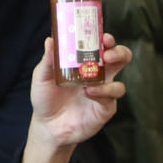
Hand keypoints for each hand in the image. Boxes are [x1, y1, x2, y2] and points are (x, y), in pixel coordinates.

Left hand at [22, 33, 131, 162]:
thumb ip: (48, 60)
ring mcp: (103, 93)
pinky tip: (88, 92)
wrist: (47, 126)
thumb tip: (50, 40)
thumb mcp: (42, 77)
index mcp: (86, 63)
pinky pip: (111, 99)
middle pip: (121, 60)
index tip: (102, 36)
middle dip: (118, 53)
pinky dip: (102, 93)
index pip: (103, 46)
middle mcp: (99, 76)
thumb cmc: (46, 98)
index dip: (106, 39)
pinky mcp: (104, 109)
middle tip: (107, 54)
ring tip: (92, 77)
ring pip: (120, 83)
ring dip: (109, 79)